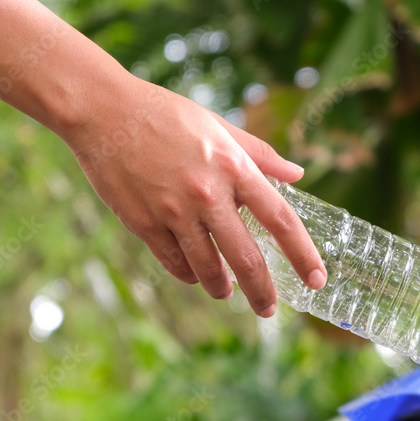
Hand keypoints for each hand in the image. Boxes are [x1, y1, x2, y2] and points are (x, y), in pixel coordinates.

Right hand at [63, 72, 326, 315]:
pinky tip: (194, 276)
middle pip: (247, 258)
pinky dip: (188, 274)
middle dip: (262, 292)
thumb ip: (260, 154)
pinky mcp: (143, 222)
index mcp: (233, 166)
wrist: (102, 110)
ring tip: (227, 293)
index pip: (281, 220)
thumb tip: (297, 174)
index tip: (317, 280)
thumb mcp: (219, 126)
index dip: (304, 255)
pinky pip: (174, 262)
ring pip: (208, 268)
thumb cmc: (165, 114)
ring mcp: (174, 211)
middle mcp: (208, 193)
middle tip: (269, 310)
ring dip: (222, 288)